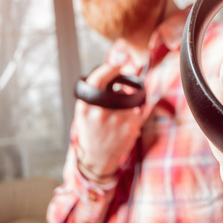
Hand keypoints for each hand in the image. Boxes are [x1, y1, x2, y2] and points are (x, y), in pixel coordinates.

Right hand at [74, 63, 142, 181]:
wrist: (97, 160)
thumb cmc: (92, 132)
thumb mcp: (84, 113)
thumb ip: (96, 94)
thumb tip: (116, 68)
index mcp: (85, 107)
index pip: (97, 79)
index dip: (110, 67)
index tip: (118, 62)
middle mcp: (99, 112)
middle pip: (118, 89)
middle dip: (123, 85)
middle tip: (123, 89)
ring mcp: (116, 120)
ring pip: (129, 100)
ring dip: (127, 104)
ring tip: (118, 119)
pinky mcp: (130, 127)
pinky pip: (137, 111)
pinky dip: (134, 115)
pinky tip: (124, 126)